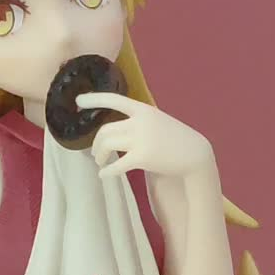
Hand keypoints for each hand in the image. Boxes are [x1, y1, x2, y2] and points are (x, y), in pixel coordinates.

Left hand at [78, 92, 215, 181]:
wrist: (195, 154)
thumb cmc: (176, 140)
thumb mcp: (158, 122)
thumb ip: (140, 121)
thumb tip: (118, 130)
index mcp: (143, 110)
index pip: (114, 99)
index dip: (94, 100)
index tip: (78, 102)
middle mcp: (140, 121)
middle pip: (105, 130)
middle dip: (96, 143)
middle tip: (95, 154)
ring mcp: (141, 139)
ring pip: (107, 144)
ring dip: (99, 155)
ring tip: (100, 162)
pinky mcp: (142, 157)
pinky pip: (116, 164)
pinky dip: (107, 171)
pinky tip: (104, 175)